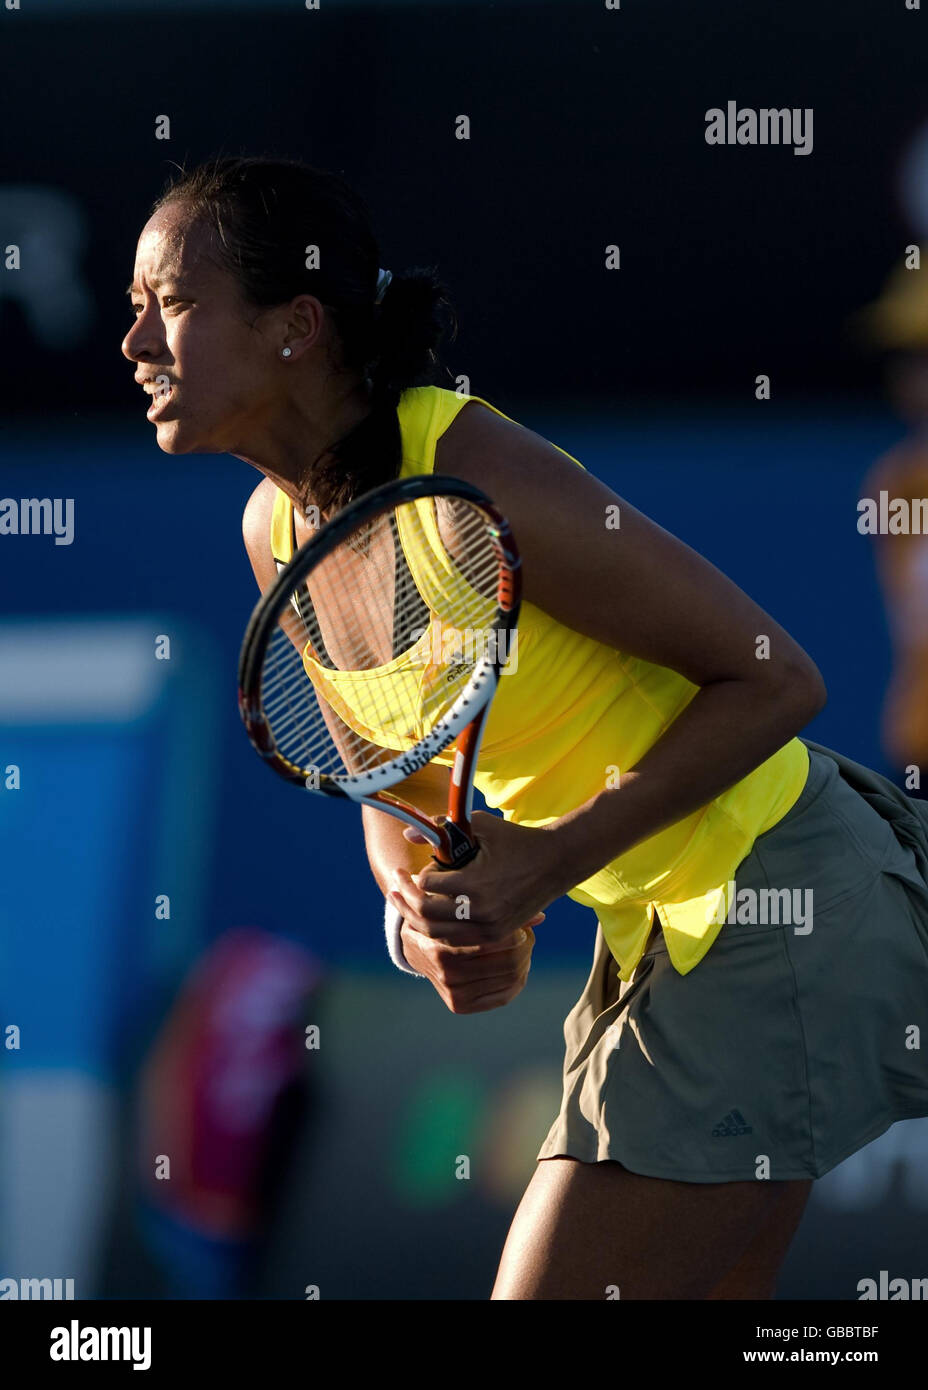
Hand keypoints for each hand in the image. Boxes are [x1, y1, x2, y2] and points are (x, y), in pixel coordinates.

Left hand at [387, 809, 562, 947]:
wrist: (556, 862)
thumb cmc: (516, 839)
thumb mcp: (479, 827)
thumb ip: (442, 828)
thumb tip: (407, 833)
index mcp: (475, 883)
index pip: (427, 885)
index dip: (417, 876)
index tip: (416, 869)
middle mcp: (480, 911)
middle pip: (426, 914)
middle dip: (406, 899)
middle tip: (396, 886)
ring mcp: (489, 928)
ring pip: (437, 933)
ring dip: (417, 918)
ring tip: (406, 904)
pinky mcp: (496, 936)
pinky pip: (456, 941)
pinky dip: (439, 930)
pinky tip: (430, 918)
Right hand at [400, 920, 536, 1013]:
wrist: (414, 944)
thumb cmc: (442, 915)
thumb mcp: (459, 905)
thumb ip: (494, 908)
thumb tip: (542, 918)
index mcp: (441, 947)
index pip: (493, 943)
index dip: (515, 934)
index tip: (520, 926)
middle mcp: (446, 973)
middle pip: (507, 964)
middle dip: (524, 948)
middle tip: (527, 935)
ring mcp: (452, 992)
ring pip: (509, 979)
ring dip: (524, 961)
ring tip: (524, 947)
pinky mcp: (459, 1005)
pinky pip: (502, 997)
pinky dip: (518, 980)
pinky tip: (519, 965)